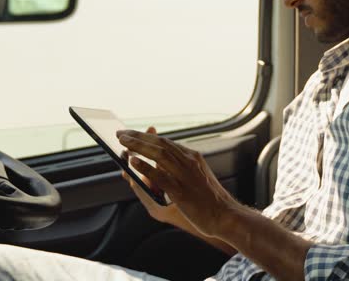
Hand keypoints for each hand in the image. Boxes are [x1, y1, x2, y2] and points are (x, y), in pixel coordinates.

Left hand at [117, 127, 237, 237]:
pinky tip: (133, 162)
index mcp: (193, 157)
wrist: (226, 215)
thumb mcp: (195, 178)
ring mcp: (185, 175)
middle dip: (138, 137)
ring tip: (123, 142)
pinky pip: (160, 176)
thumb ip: (176, 171)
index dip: (146, 136)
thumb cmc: (210, 200)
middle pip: (159, 144)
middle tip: (121, 133)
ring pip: (159, 154)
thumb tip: (150, 167)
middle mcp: (189, 162)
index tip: (132, 133)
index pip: (165, 142)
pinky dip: (145, 167)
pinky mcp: (181, 191)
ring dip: (138, 146)